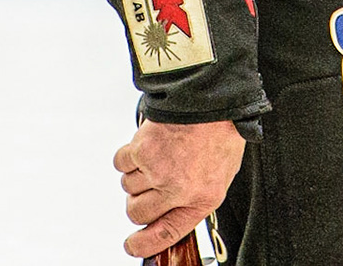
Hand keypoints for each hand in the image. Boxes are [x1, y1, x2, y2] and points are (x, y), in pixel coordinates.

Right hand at [114, 118, 244, 258]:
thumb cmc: (220, 131)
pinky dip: (129, 156)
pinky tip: (147, 144)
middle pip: (138, 212)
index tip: (132, 245)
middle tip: (149, 184)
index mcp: (202, 198)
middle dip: (138, 202)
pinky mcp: (142, 150)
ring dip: (136, 174)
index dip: (144, 244)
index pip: (166, 233)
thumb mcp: (220, 173)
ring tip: (158, 154)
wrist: (213, 97)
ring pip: (128, 187)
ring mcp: (158, 171)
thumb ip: (196, 197)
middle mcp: (178, 189)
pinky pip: (121, 163)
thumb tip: (171, 210)